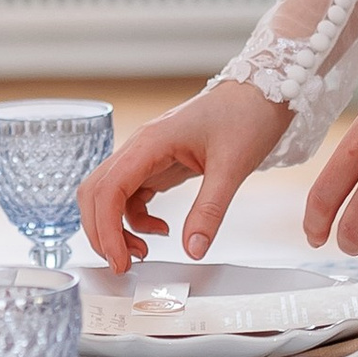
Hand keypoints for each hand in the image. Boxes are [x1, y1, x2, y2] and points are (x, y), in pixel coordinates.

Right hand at [80, 82, 290, 270]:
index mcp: (150, 142)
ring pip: (109, 196)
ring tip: (142, 253)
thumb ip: (210, 210)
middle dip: (101, 232)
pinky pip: (131, 197)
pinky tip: (160, 231)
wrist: (261, 92)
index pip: (108, 189)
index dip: (106, 230)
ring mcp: (146, 156)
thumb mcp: (232, 167)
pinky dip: (135, 220)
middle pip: (96, 193)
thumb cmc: (246, 115)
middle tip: (122, 264)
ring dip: (115, 228)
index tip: (120, 260)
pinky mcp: (158, 164)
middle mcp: (140, 147)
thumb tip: (193, 249)